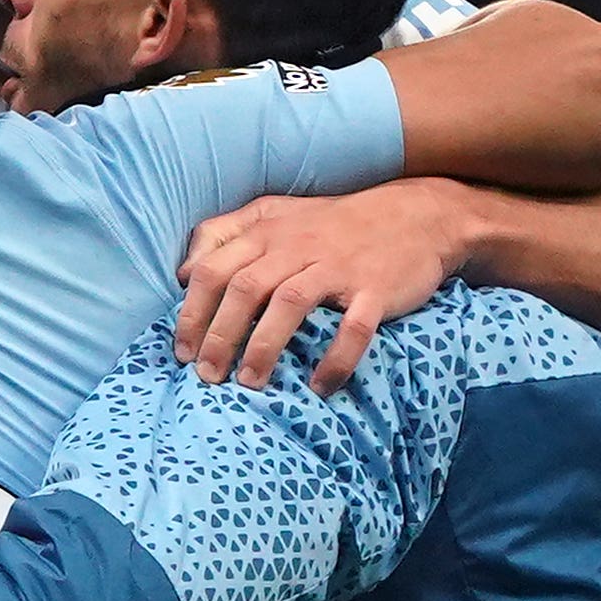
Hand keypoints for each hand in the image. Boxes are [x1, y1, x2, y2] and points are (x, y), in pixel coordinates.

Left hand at [176, 179, 479, 391]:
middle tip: (207, 376)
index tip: (182, 351)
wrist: (418, 215)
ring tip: (250, 384)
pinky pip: (354, 327)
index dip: (191, 312)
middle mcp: (297, 245)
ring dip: (264, 347)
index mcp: (267, 231)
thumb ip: (223, 234)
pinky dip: (336, 358)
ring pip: (290, 303)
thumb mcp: (274, 214)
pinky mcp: (376, 287)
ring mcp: (338, 266)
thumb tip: (182, 273)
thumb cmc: (333, 224)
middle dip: (220, 336)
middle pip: (244, 288)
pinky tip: (319, 386)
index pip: (212, 269)